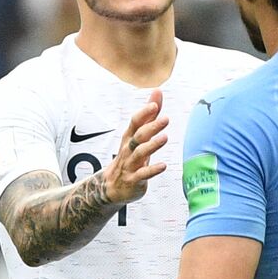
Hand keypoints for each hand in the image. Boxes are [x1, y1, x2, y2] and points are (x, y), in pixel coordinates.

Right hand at [102, 90, 168, 204]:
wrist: (112, 187)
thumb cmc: (129, 157)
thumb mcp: (138, 136)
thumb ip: (149, 115)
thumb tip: (157, 92)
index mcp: (129, 138)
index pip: (135, 123)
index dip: (144, 114)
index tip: (154, 104)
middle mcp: (128, 149)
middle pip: (138, 136)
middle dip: (151, 127)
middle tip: (166, 119)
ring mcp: (130, 165)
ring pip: (139, 154)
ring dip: (152, 146)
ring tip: (165, 138)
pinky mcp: (134, 180)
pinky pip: (142, 174)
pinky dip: (152, 170)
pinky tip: (163, 165)